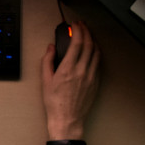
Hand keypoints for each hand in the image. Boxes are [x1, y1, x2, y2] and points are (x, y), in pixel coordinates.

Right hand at [41, 21, 100, 138]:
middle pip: (89, 44)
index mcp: (68, 69)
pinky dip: (97, 53)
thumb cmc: (54, 103)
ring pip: (96, 52)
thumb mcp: (45, 80)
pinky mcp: (96, 82)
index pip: (77, 43)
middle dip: (86, 31)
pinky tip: (93, 50)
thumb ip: (47, 61)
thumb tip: (50, 48)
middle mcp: (81, 71)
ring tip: (89, 35)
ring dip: (93, 40)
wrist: (67, 119)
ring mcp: (91, 76)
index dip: (78, 31)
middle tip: (82, 26)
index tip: (75, 25)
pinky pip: (99, 63)